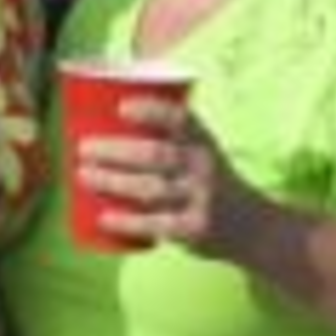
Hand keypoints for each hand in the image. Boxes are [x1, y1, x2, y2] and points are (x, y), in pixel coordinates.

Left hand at [75, 93, 251, 255]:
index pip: (180, 119)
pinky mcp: (193, 228)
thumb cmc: (207, 181)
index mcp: (202, 141)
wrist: (252, 226)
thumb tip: (106, 115)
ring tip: (83, 175)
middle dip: (116, 150)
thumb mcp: (200, 152)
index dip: (151, 111)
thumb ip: (166, 136)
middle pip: (156, 154)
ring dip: (113, 181)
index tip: (121, 107)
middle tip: (83, 148)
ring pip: (151, 188)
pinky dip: (128, 221)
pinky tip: (103, 217)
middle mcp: (202, 167)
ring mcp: (199, 199)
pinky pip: (156, 224)